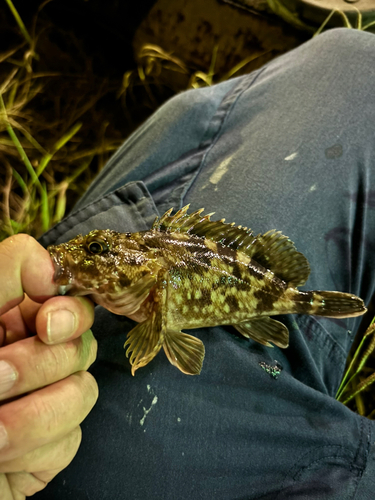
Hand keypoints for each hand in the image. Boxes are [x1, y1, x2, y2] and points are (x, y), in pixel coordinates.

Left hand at [0, 234, 97, 498]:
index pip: (67, 296)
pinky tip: (1, 459)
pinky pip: (70, 438)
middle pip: (82, 342)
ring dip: (33, 417)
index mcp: (9, 317)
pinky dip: (32, 450)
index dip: (69, 309)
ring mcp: (44, 397)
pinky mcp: (49, 444)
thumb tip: (49, 270)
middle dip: (38, 366)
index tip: (46, 325)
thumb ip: (3, 272)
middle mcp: (31, 352)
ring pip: (83, 391)